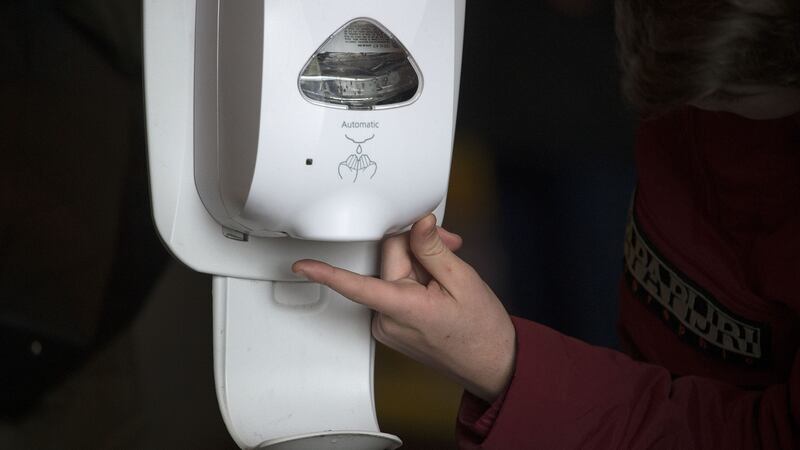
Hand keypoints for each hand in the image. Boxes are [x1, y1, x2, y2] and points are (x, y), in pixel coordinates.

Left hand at [292, 214, 515, 401]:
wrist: (493, 363)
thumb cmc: (481, 330)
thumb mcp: (462, 280)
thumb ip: (432, 248)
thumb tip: (417, 223)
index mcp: (402, 308)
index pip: (356, 285)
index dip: (327, 273)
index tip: (302, 266)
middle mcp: (387, 320)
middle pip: (388, 259)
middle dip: (418, 246)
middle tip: (450, 247)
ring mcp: (388, 325)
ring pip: (393, 271)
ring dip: (421, 262)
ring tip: (450, 271)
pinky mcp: (392, 326)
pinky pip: (396, 287)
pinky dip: (417, 278)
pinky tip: (440, 282)